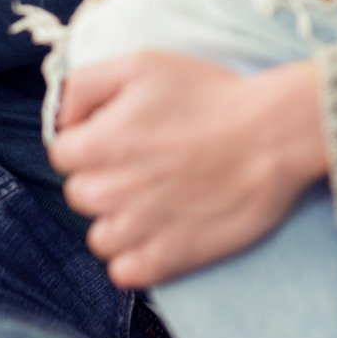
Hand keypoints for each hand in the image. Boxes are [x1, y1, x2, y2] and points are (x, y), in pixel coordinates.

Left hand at [49, 53, 328, 286]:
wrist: (275, 134)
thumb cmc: (211, 95)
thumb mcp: (142, 64)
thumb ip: (84, 85)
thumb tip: (61, 117)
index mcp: (96, 145)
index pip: (63, 155)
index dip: (92, 142)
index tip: (124, 136)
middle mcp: (109, 192)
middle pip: (81, 195)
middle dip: (106, 179)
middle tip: (148, 163)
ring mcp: (137, 230)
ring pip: (100, 237)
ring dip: (121, 220)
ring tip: (158, 198)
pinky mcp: (167, 259)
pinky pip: (125, 272)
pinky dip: (138, 256)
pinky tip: (163, 230)